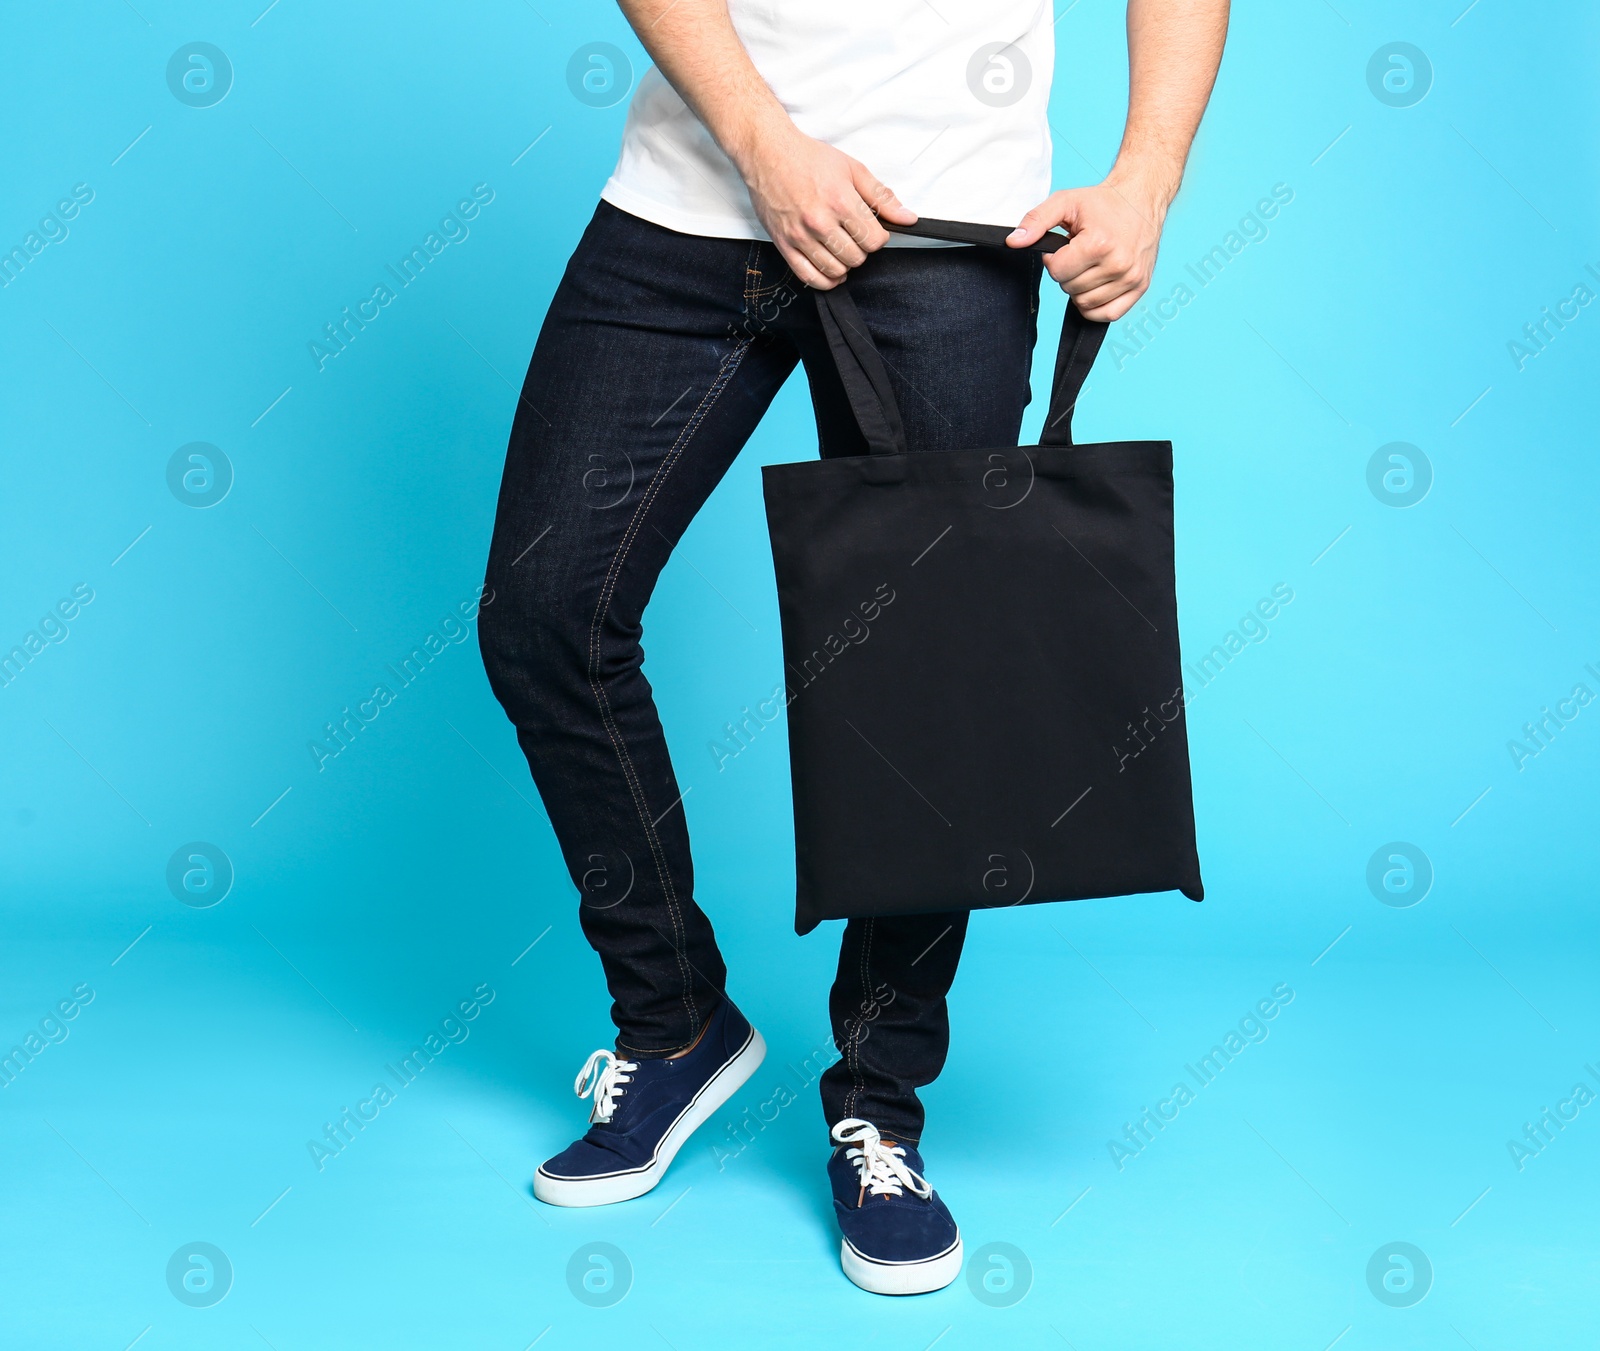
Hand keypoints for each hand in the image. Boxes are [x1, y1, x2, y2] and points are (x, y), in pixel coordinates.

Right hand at [737, 122, 916, 289]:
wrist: (767, 153)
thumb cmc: (808, 158)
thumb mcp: (852, 169)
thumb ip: (881, 196)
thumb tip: (907, 217)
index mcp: (841, 201)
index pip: (874, 240)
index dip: (879, 238)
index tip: (873, 231)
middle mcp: (820, 221)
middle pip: (856, 257)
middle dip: (862, 250)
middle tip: (855, 237)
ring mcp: (800, 235)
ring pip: (835, 269)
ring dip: (845, 264)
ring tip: (843, 250)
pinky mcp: (784, 244)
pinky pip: (808, 276)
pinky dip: (825, 280)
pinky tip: (832, 272)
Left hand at [1007, 178, 1170, 320]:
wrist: (1141, 198)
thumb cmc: (1102, 202)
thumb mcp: (1065, 202)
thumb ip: (1036, 221)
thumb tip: (1013, 242)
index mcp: (1099, 243)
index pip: (1057, 272)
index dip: (1055, 259)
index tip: (1066, 245)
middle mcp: (1118, 263)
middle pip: (1070, 289)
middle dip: (1068, 273)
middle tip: (1080, 253)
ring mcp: (1132, 278)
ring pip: (1085, 304)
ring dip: (1081, 288)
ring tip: (1090, 264)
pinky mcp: (1141, 287)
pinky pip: (1108, 315)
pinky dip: (1096, 306)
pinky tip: (1097, 284)